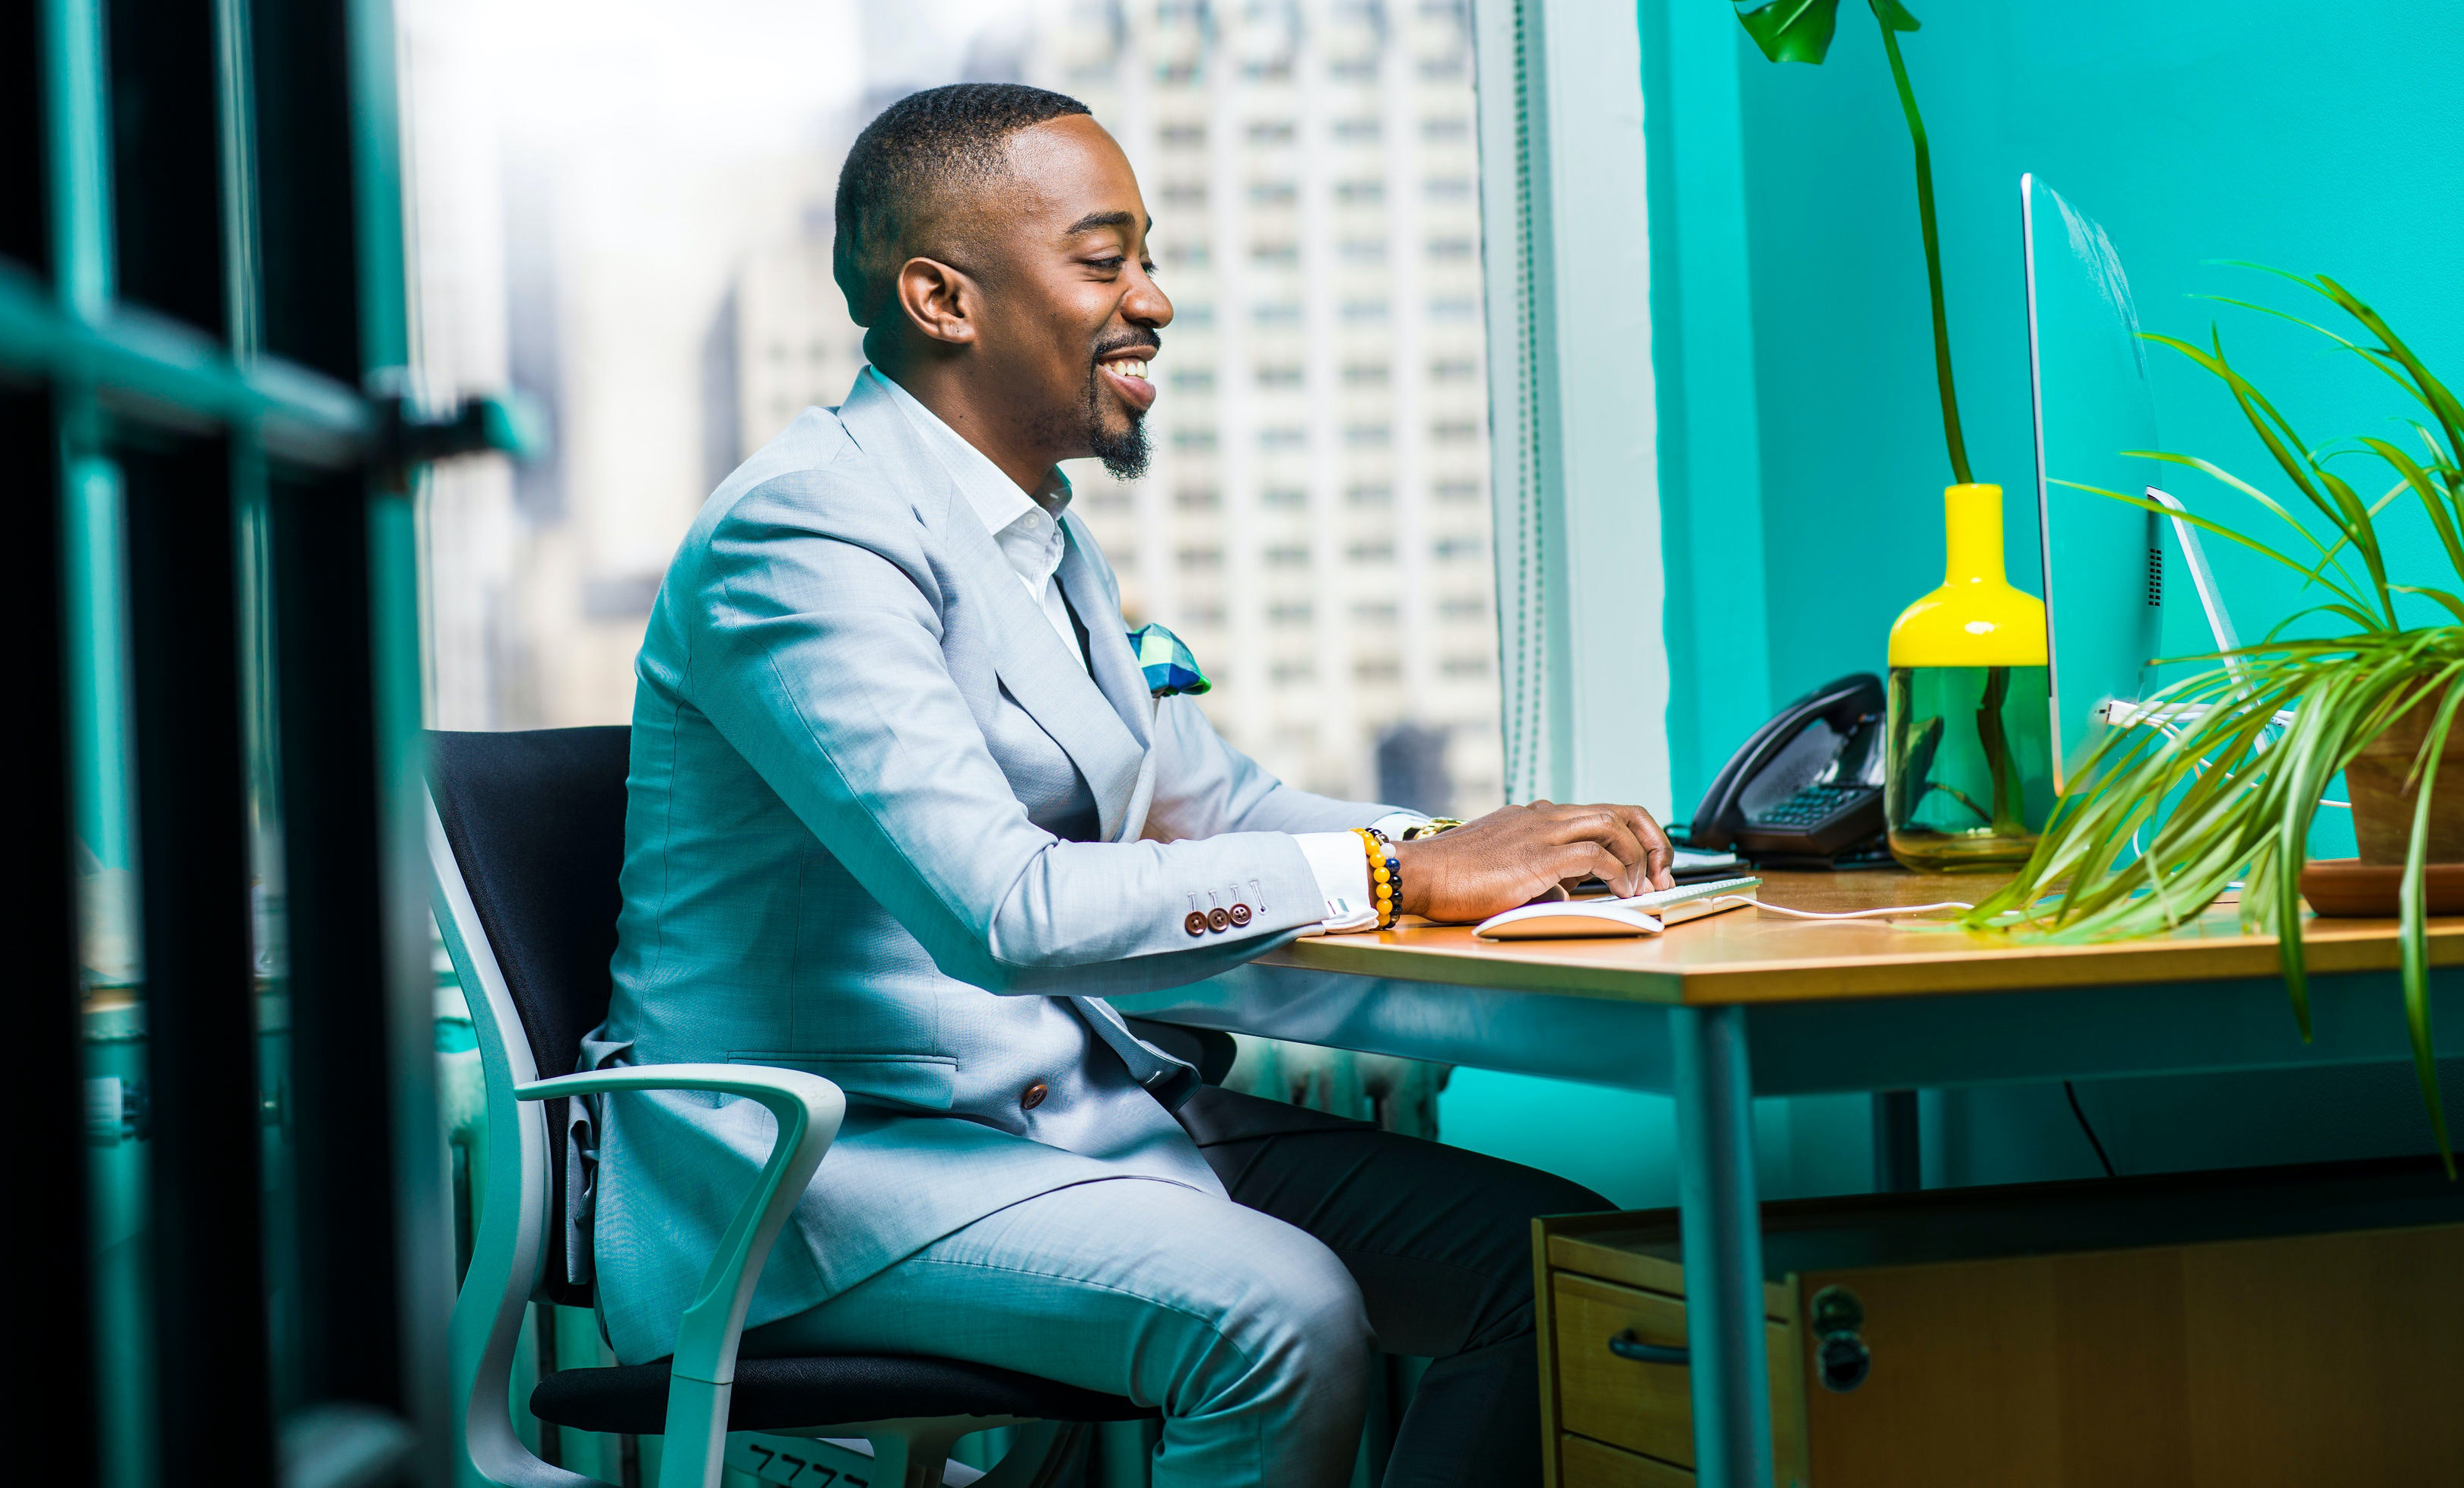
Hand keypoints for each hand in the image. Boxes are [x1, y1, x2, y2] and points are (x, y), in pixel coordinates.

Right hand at [1390, 800, 1675, 923]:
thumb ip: (1540, 874)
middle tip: (1662, 874)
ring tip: (1648, 886)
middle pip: (1619, 811)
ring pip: (1612, 826)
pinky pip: (1596, 858)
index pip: (1601, 813)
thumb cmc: (1453, 877)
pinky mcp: (1538, 855)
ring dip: (1639, 857)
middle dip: (1651, 841)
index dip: (1633, 837)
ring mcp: (1542, 831)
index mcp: (1537, 816)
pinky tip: (1622, 893)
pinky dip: (1617, 874)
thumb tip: (1565, 892)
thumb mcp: (1506, 869)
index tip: (1646, 866)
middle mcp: (1545, 815)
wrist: (1418, 873)